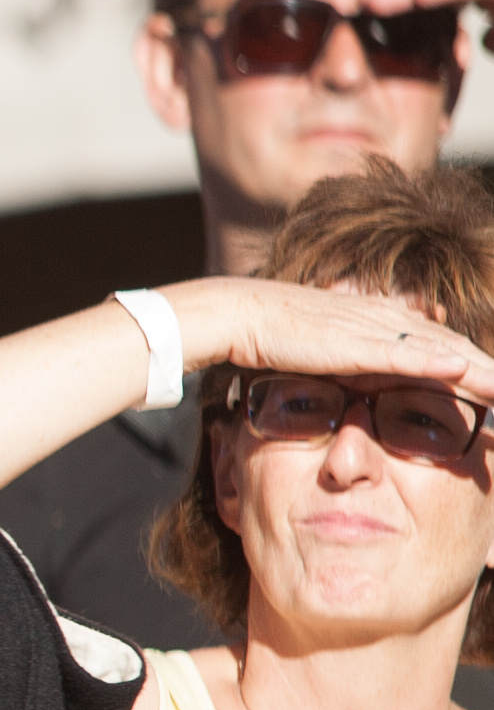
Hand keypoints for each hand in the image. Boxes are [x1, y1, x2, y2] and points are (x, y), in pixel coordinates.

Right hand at [163, 277, 493, 399]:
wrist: (240, 314)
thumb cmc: (274, 337)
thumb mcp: (327, 353)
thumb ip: (356, 366)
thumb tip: (371, 395)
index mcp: (387, 324)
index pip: (447, 347)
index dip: (480, 369)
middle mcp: (391, 321)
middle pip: (460, 348)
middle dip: (493, 375)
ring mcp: (377, 329)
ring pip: (446, 351)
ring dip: (484, 373)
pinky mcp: (357, 341)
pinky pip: (409, 355)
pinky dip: (440, 364)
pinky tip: (467, 372)